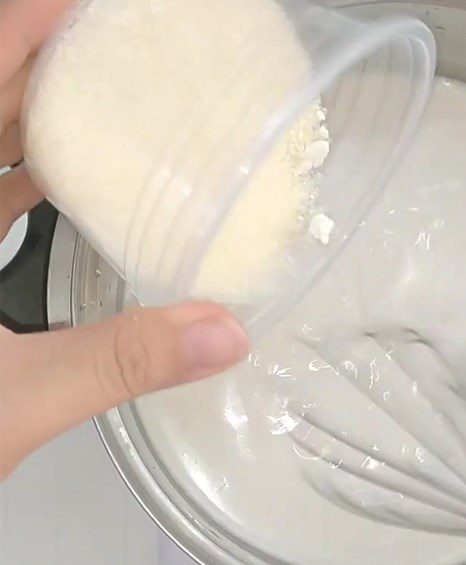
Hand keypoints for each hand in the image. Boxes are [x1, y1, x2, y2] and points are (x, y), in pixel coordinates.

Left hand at [0, 0, 249, 478]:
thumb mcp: (12, 399)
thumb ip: (119, 361)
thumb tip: (219, 334)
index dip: (30, 30)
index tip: (91, 12)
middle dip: (46, 66)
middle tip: (120, 57)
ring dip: (35, 116)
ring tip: (106, 103)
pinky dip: (20, 173)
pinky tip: (62, 177)